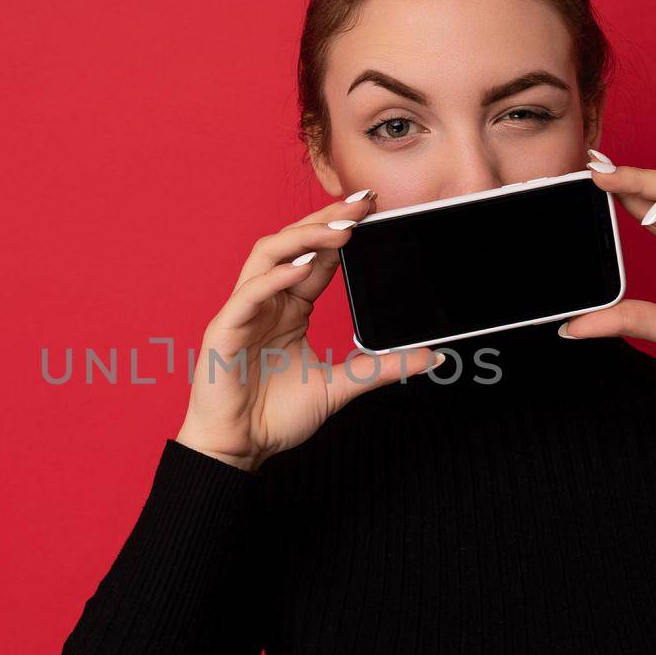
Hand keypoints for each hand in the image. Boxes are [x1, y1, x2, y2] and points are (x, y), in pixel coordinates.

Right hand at [175, 189, 443, 470]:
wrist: (239, 450)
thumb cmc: (275, 417)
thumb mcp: (341, 386)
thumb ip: (381, 369)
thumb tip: (431, 357)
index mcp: (290, 308)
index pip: (317, 258)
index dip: (343, 232)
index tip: (375, 212)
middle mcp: (267, 302)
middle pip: (293, 244)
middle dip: (327, 220)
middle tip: (364, 204)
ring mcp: (244, 312)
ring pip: (268, 255)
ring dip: (303, 238)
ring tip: (339, 231)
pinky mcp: (225, 329)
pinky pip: (248, 293)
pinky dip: (275, 277)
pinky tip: (301, 269)